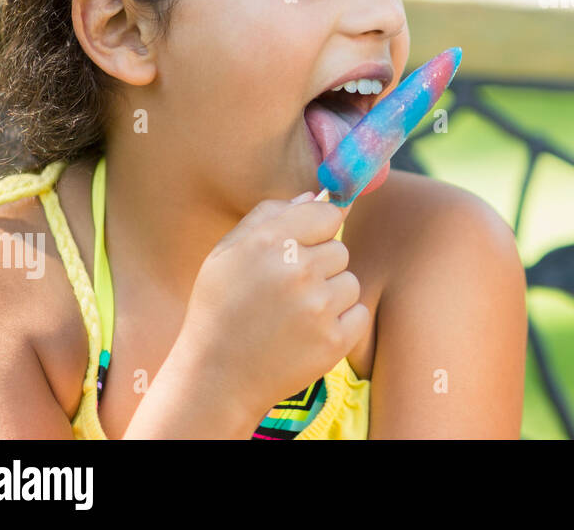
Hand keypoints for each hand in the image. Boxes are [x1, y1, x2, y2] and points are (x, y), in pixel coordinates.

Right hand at [174, 192, 372, 421]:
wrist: (215, 379)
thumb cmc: (220, 309)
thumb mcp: (227, 253)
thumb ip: (268, 215)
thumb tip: (314, 194)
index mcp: (270, 240)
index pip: (328, 213)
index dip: (317, 230)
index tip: (303, 247)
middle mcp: (297, 269)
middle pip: (340, 249)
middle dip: (320, 267)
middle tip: (287, 292)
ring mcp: (318, 306)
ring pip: (350, 282)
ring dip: (331, 296)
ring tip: (294, 316)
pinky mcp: (335, 339)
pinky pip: (358, 313)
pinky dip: (341, 324)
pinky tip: (308, 334)